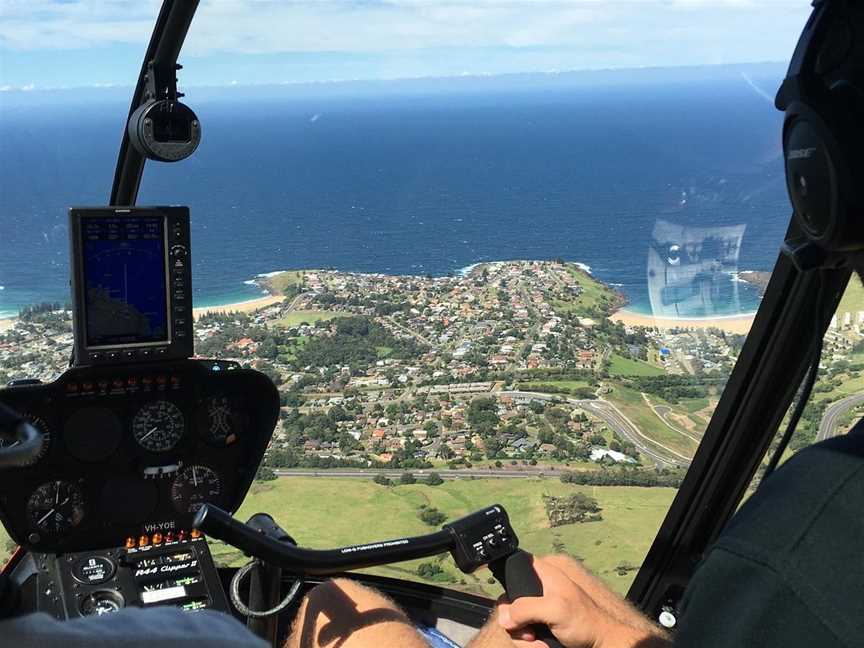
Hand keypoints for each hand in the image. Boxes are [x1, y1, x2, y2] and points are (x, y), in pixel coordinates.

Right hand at [496, 556, 668, 647]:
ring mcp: (537, 608)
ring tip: (540, 641)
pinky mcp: (539, 624)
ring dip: (524, 637)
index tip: (512, 608)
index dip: (509, 585)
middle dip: (515, 622)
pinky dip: (530, 643)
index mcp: (543, 573)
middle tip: (530, 631)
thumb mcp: (555, 609)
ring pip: (513, 622)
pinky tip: (543, 645)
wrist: (601, 643)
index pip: (514, 567)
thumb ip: (526, 608)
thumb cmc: (586, 622)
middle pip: (508, 602)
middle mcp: (537, 588)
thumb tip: (504, 618)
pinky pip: (522, 633)